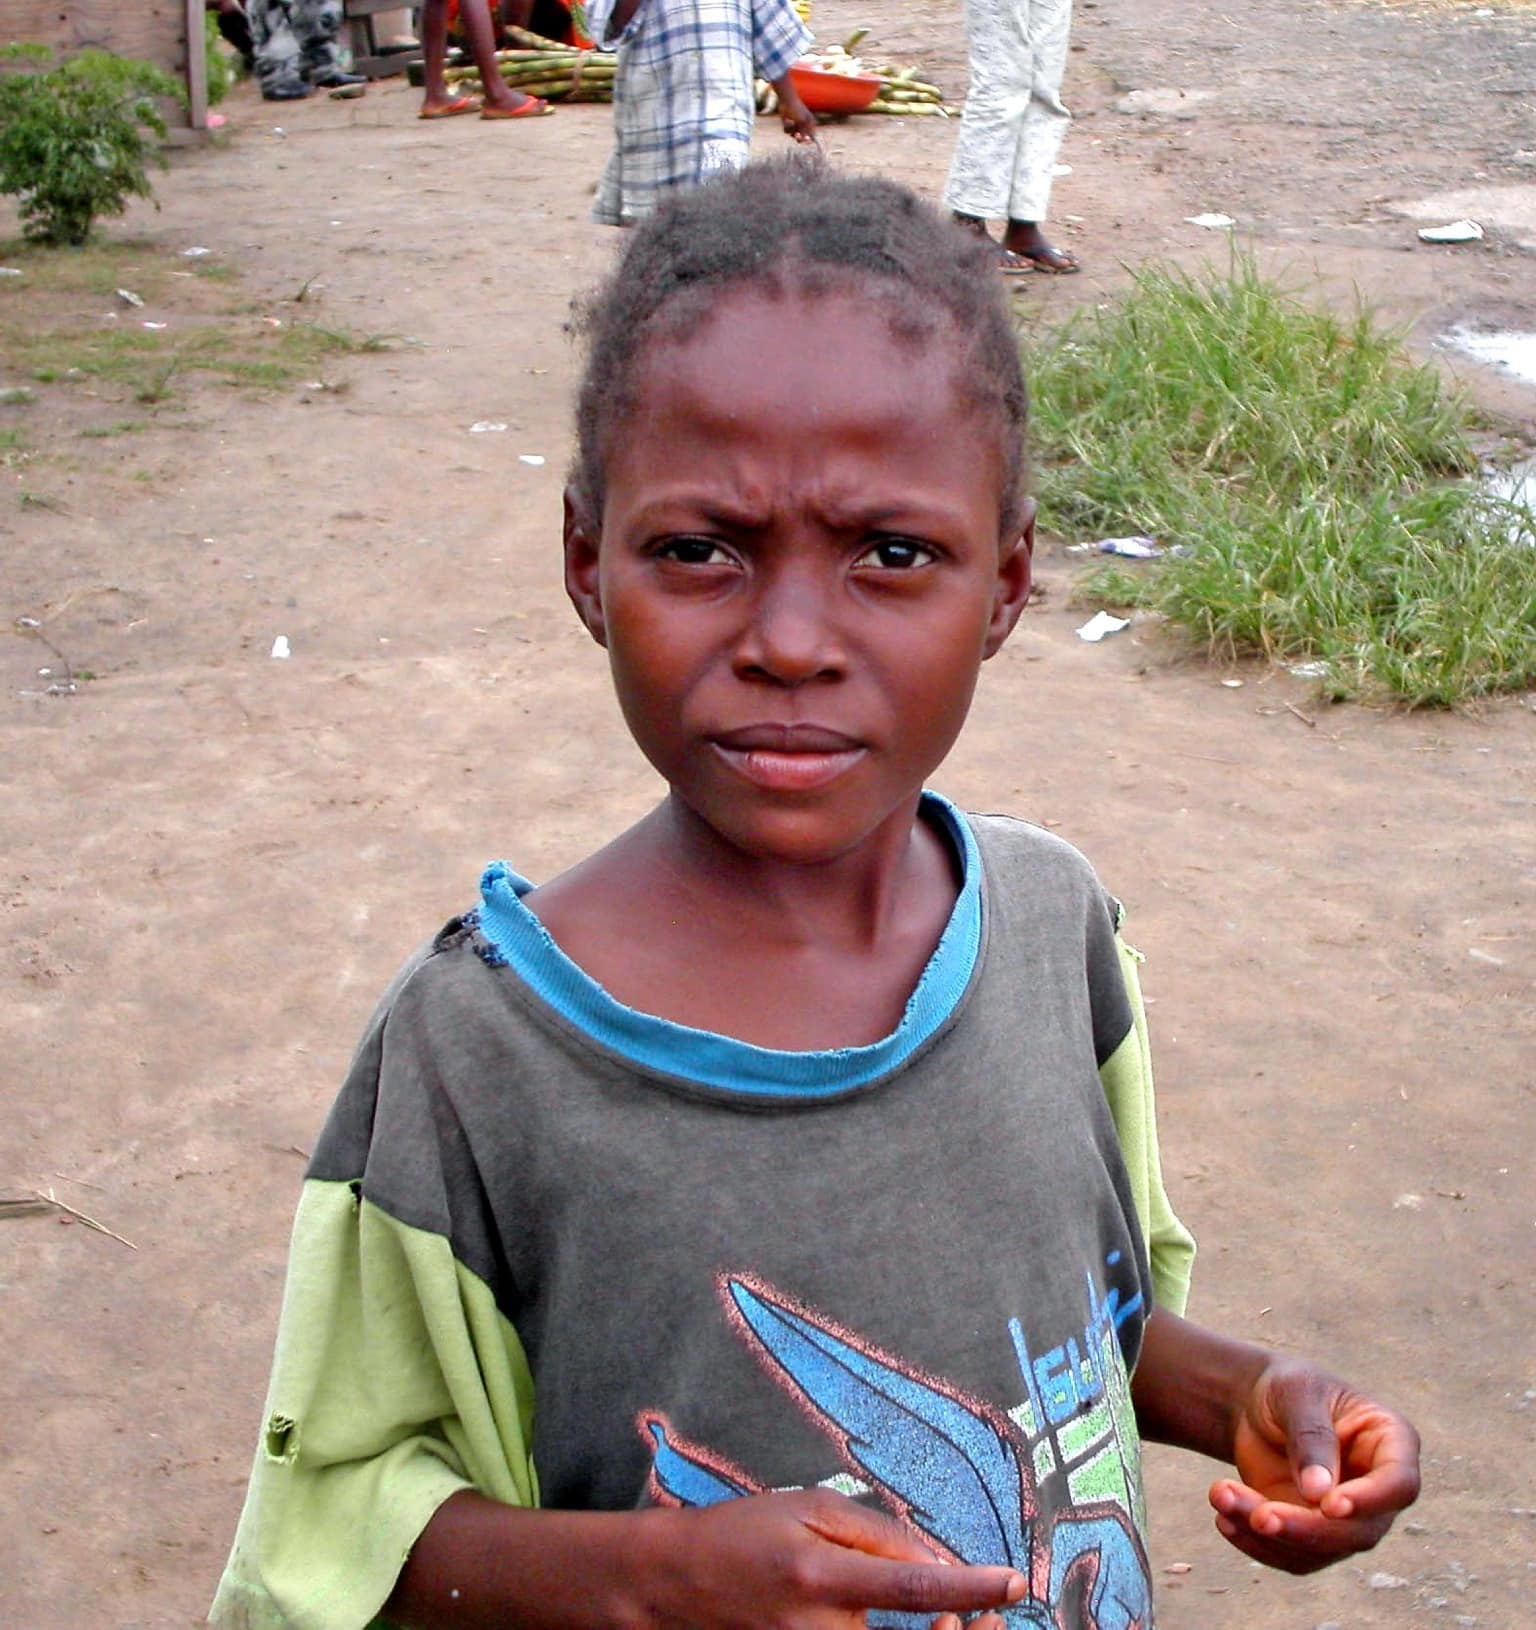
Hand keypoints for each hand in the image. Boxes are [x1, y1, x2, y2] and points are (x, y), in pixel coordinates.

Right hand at [643, 1488, 1026, 1628]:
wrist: (674, 1587)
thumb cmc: (743, 1536)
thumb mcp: (808, 1509)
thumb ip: (877, 1536)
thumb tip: (937, 1563)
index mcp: (821, 1579)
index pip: (910, 1586)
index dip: (968, 1585)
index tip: (1013, 1580)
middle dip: (958, 1626)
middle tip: (988, 1609)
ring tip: (949, 1613)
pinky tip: (909, 1625)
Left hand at [778, 90, 818, 144]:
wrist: (787, 101)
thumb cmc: (797, 109)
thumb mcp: (803, 121)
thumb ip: (806, 131)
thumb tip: (810, 140)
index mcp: (810, 123)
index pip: (812, 135)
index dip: (809, 139)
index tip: (807, 139)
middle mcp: (803, 125)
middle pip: (802, 138)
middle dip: (799, 137)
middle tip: (797, 135)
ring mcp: (795, 125)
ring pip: (793, 135)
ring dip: (791, 130)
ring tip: (791, 122)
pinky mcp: (787, 125)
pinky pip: (787, 132)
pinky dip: (786, 127)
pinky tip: (787, 119)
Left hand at [1208, 1360, 1420, 1572]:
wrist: (1257, 1404)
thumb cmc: (1288, 1388)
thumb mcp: (1297, 1394)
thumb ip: (1310, 1437)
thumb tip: (1318, 1495)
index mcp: (1391, 1443)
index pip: (1399, 1484)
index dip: (1370, 1500)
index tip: (1328, 1504)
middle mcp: (1378, 1491)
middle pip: (1360, 1531)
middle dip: (1306, 1527)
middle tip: (1259, 1516)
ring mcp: (1349, 1519)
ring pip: (1322, 1549)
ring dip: (1269, 1535)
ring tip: (1220, 1495)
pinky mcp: (1315, 1535)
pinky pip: (1294, 1556)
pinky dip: (1257, 1544)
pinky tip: (1224, 1516)